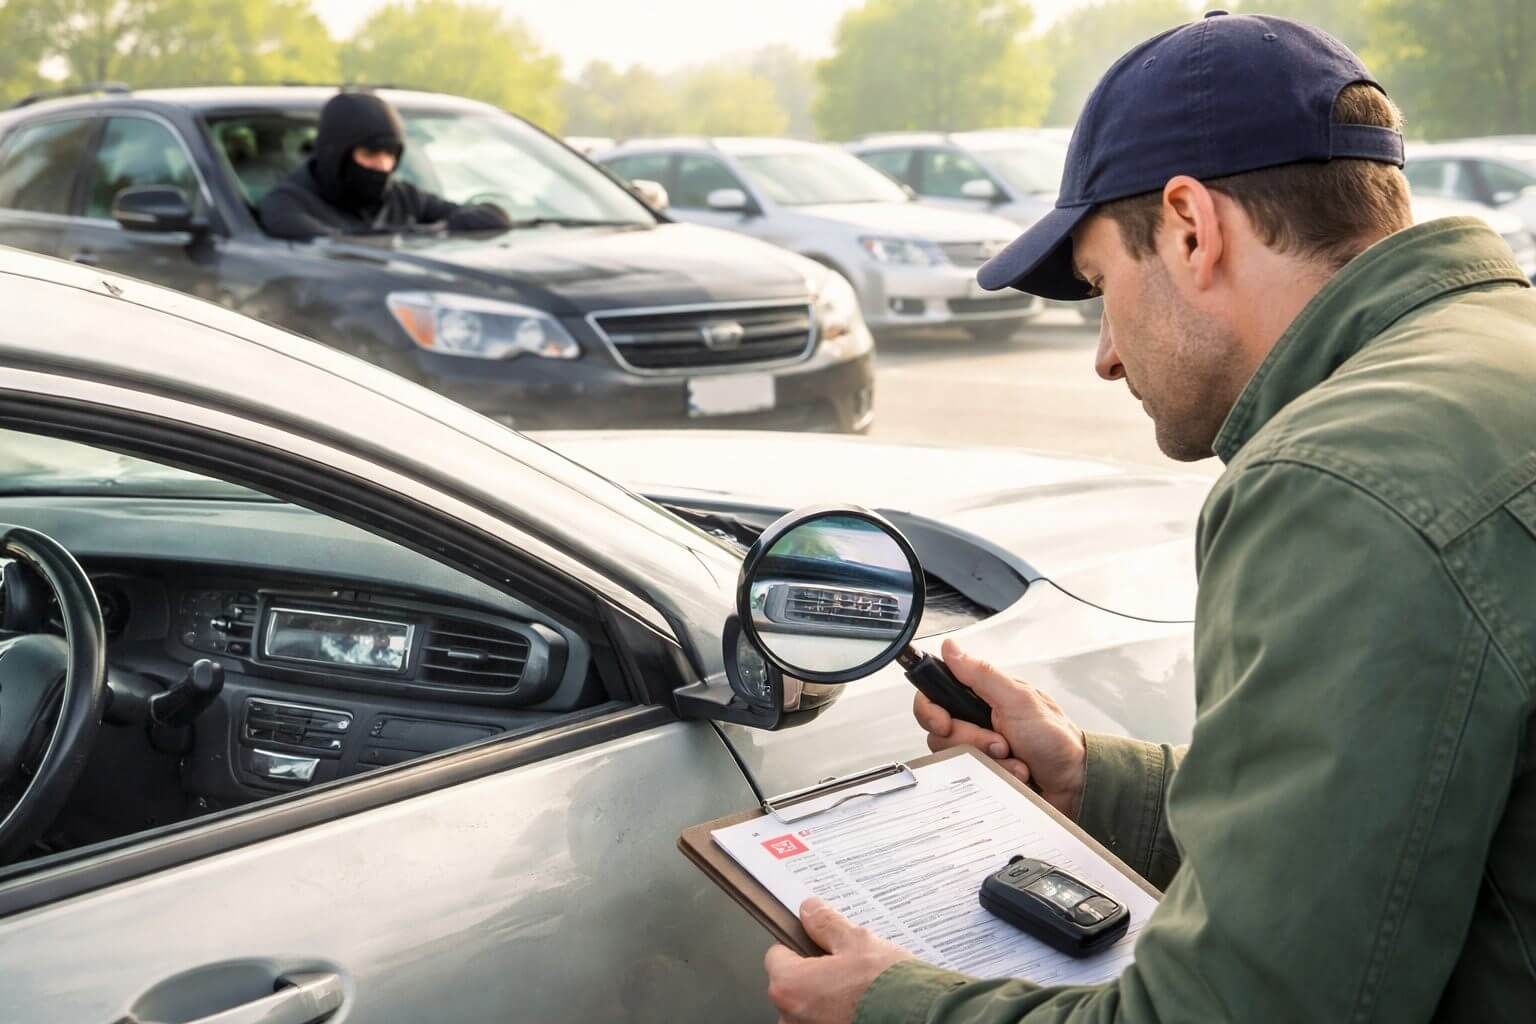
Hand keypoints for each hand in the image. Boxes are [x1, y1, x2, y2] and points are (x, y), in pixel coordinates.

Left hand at [764, 898, 912, 1023]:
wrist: (921, 1019)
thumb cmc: (888, 988)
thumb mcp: (857, 942)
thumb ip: (826, 925)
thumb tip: (811, 911)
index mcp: (790, 986)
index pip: (777, 956)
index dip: (800, 946)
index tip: (818, 945)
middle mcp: (791, 1018)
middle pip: (793, 985)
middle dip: (815, 976)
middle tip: (847, 969)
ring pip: (810, 1009)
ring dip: (827, 1000)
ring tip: (860, 991)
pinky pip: (824, 1022)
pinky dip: (838, 1016)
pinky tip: (862, 1009)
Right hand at [914, 638, 1087, 818]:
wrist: (1076, 782)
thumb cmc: (1055, 738)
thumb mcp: (1018, 700)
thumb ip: (981, 674)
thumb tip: (950, 647)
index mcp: (981, 696)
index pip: (933, 696)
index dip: (931, 711)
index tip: (944, 723)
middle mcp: (975, 721)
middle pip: (939, 731)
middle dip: (971, 740)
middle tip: (1000, 742)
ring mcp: (978, 749)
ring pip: (953, 757)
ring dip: (987, 759)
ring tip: (1014, 758)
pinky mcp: (982, 772)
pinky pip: (968, 778)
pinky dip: (994, 775)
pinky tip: (1015, 772)